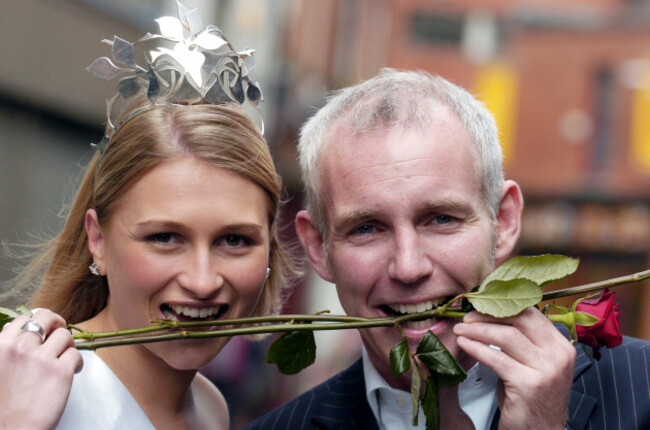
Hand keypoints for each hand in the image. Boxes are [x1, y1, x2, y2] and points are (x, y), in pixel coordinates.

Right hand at [0, 309, 82, 429]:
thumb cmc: (2, 406)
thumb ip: (8, 350)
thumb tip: (24, 335)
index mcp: (0, 346)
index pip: (23, 319)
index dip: (37, 323)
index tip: (43, 330)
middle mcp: (21, 348)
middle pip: (47, 317)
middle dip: (56, 322)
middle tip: (59, 331)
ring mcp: (42, 359)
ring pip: (65, 335)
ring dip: (68, 345)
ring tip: (64, 357)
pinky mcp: (61, 372)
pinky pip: (77, 354)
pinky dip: (77, 362)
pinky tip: (72, 370)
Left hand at [454, 307, 575, 429]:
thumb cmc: (530, 398)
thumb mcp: (532, 364)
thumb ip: (521, 341)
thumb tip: (490, 317)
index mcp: (561, 346)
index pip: (532, 314)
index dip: (503, 308)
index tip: (481, 307)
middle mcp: (559, 356)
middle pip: (521, 319)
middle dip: (489, 315)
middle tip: (467, 317)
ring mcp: (547, 370)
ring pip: (507, 336)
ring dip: (478, 330)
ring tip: (460, 330)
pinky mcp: (529, 385)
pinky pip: (497, 359)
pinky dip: (476, 348)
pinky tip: (464, 344)